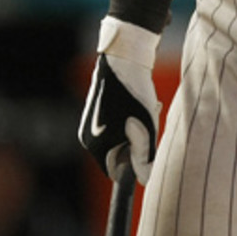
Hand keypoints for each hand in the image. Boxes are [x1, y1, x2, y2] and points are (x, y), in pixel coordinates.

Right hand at [78, 16, 161, 184]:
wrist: (123, 56)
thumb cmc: (134, 92)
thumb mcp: (145, 128)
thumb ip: (144, 157)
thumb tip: (144, 179)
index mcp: (95, 145)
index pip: (115, 172)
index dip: (135, 165)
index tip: (149, 150)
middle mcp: (87, 136)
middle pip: (117, 155)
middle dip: (135, 144)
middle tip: (149, 124)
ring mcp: (88, 123)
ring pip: (118, 139)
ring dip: (134, 131)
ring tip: (146, 110)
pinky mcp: (94, 111)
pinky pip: (113, 126)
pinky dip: (127, 120)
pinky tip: (139, 102)